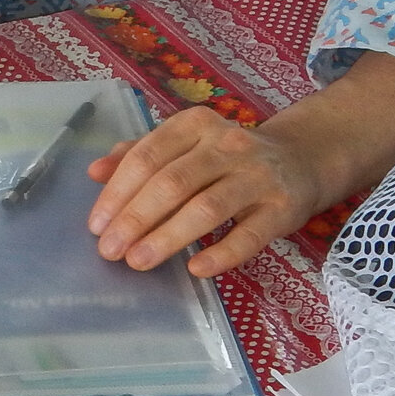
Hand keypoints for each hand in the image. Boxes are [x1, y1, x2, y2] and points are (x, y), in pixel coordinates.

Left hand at [84, 107, 328, 277]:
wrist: (300, 160)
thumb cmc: (226, 158)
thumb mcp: (184, 145)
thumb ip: (139, 155)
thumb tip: (94, 172)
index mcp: (194, 125)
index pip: (147, 157)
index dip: (117, 193)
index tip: (96, 226)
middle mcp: (226, 144)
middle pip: (172, 183)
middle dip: (135, 219)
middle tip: (110, 251)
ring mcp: (257, 176)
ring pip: (206, 208)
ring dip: (168, 237)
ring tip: (138, 261)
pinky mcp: (282, 208)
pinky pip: (249, 235)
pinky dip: (221, 254)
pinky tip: (195, 270)